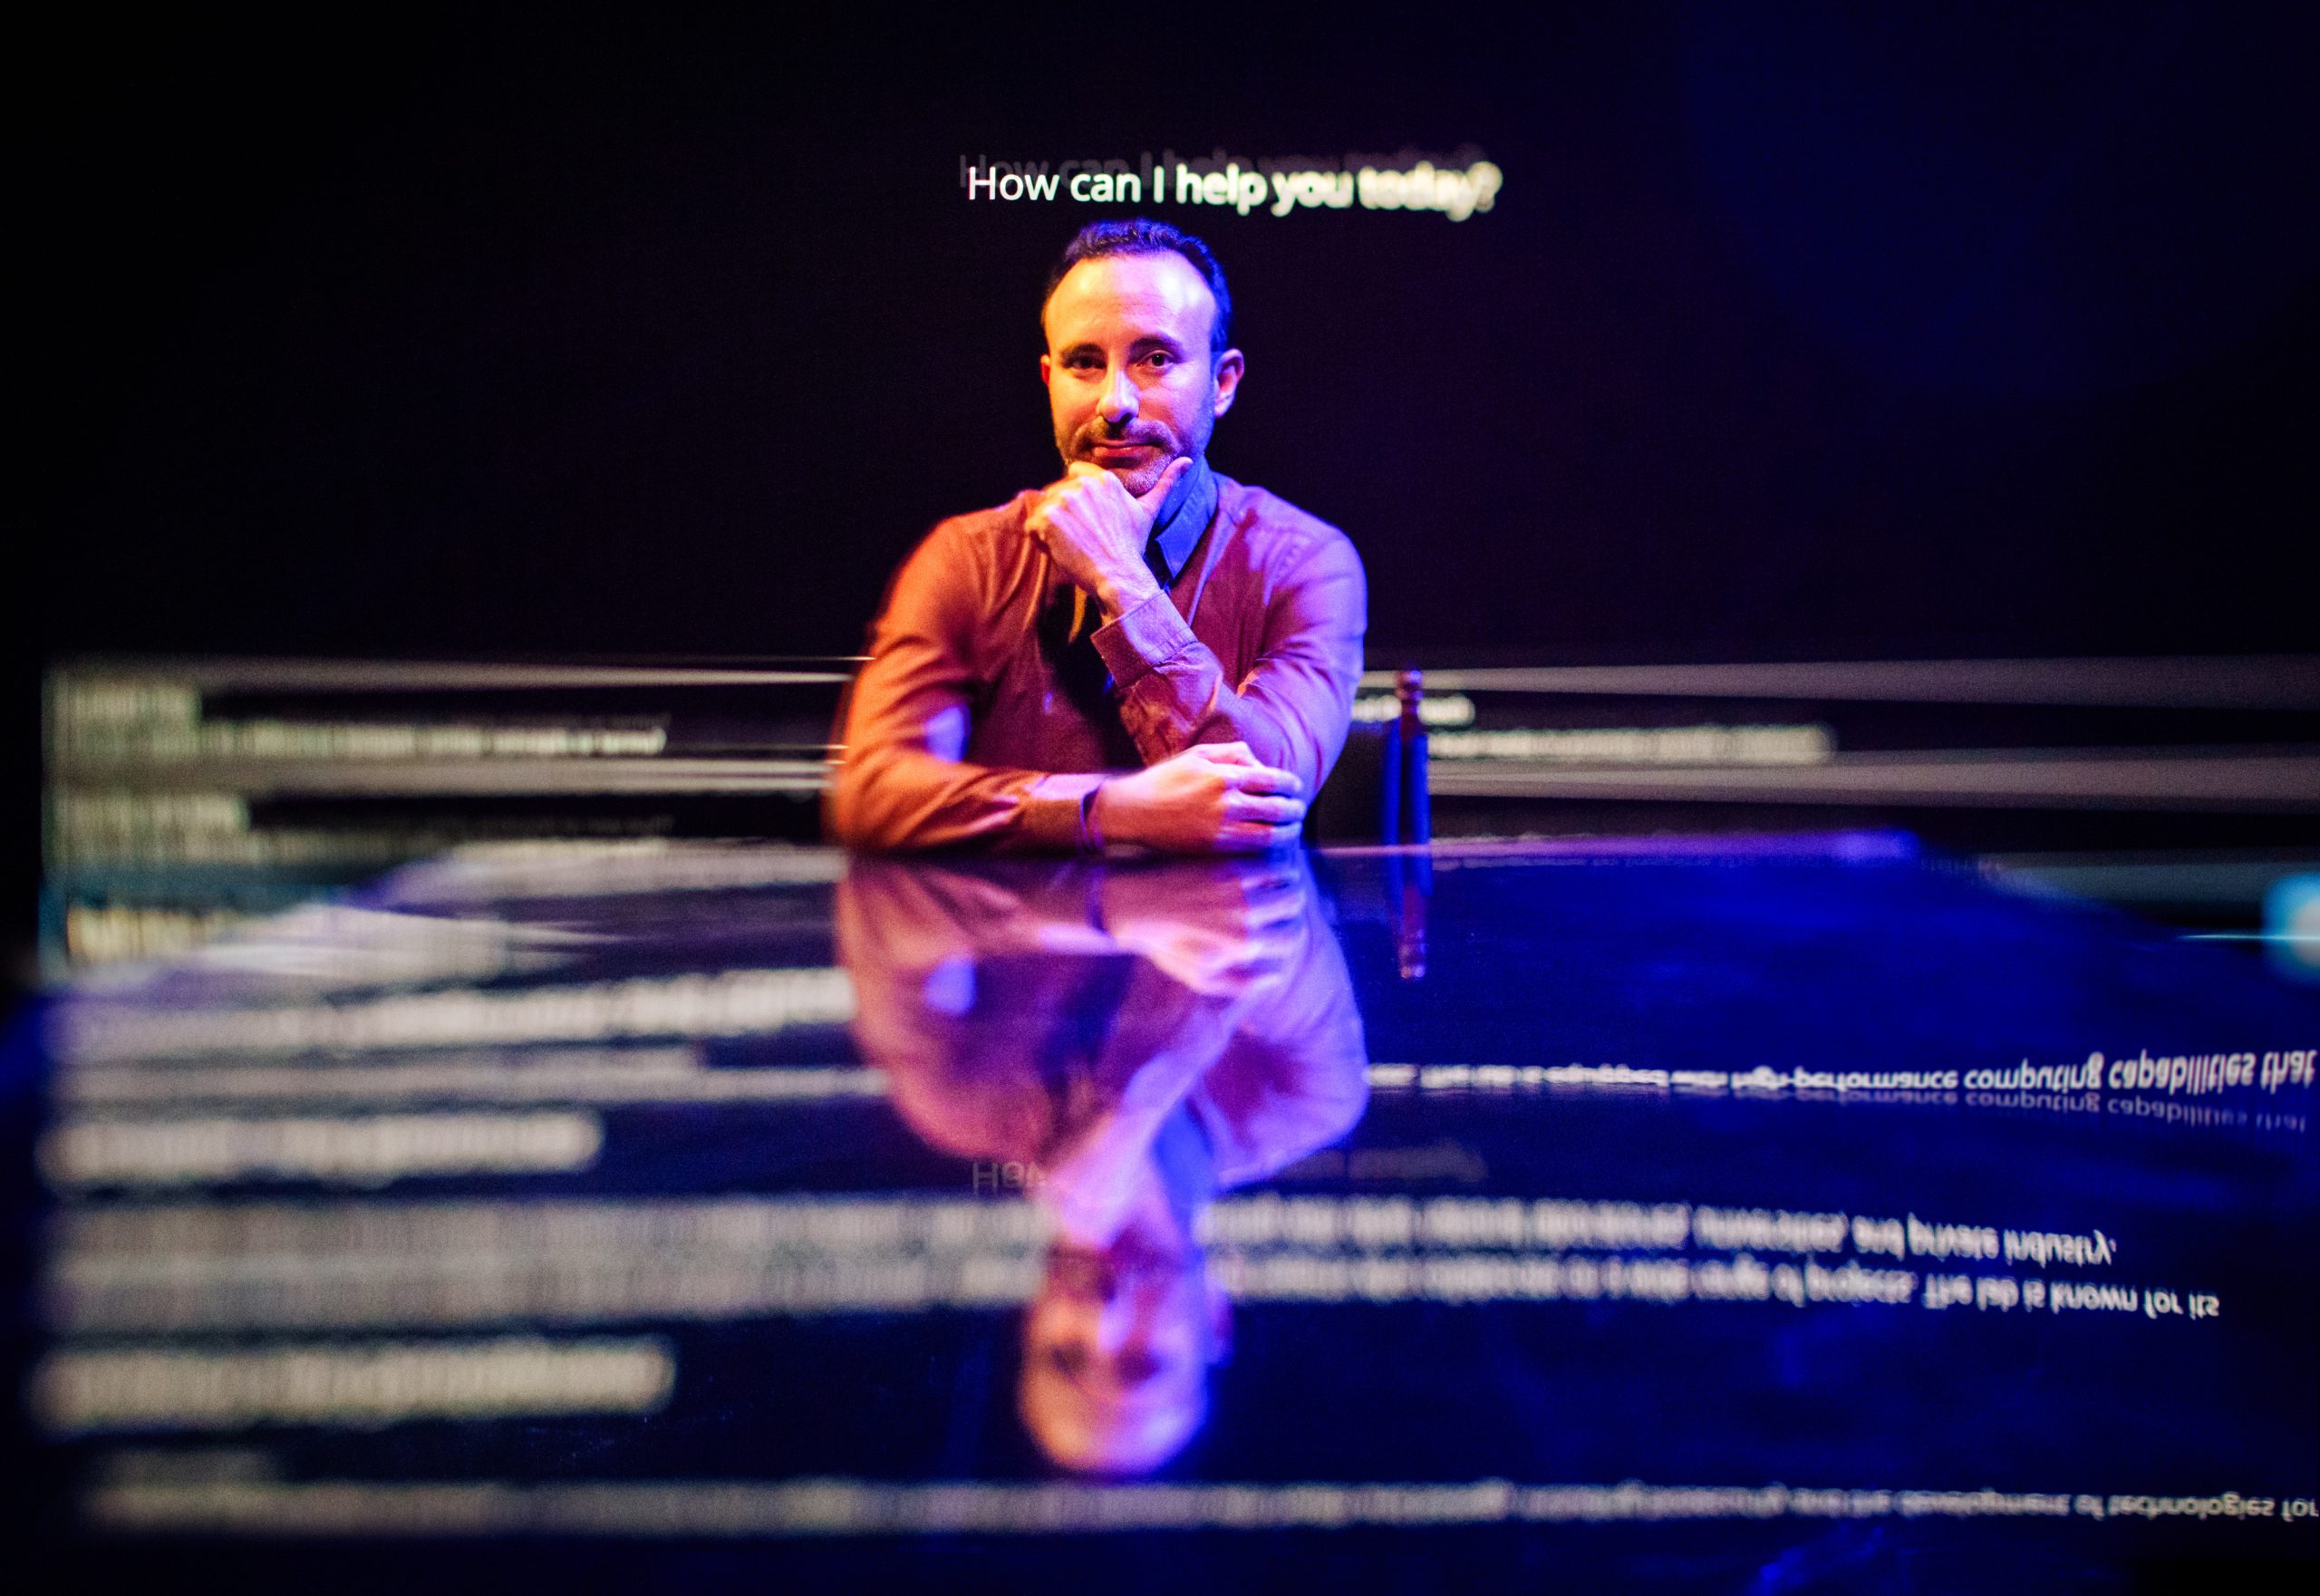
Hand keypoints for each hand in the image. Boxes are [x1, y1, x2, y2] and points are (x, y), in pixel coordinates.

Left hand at [1025, 458, 1193, 617]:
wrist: (1119, 575)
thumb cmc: (1132, 546)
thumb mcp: (1149, 511)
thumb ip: (1167, 483)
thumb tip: (1189, 461)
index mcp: (1103, 479)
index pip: (1075, 475)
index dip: (1077, 500)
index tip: (1088, 520)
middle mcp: (1082, 484)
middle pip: (1057, 494)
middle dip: (1064, 516)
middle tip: (1083, 539)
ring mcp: (1063, 500)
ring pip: (1044, 511)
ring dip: (1051, 529)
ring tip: (1073, 546)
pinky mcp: (1048, 519)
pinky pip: (1032, 527)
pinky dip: (1040, 541)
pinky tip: (1061, 551)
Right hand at [1092, 742, 1306, 853]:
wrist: (1133, 812)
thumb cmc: (1165, 780)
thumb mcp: (1197, 754)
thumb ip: (1232, 753)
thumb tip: (1260, 762)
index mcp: (1223, 775)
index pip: (1271, 779)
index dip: (1289, 785)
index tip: (1295, 788)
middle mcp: (1225, 802)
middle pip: (1276, 808)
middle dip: (1294, 809)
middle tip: (1299, 810)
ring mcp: (1220, 828)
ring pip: (1269, 833)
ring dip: (1288, 832)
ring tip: (1293, 830)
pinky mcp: (1214, 848)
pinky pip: (1252, 849)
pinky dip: (1270, 847)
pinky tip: (1275, 845)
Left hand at [1101, 859, 1307, 995]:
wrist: (1131, 906)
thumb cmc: (1164, 944)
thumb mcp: (1199, 977)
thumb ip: (1241, 983)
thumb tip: (1276, 976)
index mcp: (1243, 946)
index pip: (1291, 937)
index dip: (1291, 928)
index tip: (1282, 920)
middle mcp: (1247, 918)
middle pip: (1294, 905)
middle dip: (1291, 901)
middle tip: (1280, 894)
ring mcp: (1239, 889)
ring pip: (1288, 880)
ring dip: (1286, 877)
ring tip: (1275, 876)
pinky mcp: (1229, 865)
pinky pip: (1269, 860)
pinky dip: (1272, 861)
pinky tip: (1260, 861)